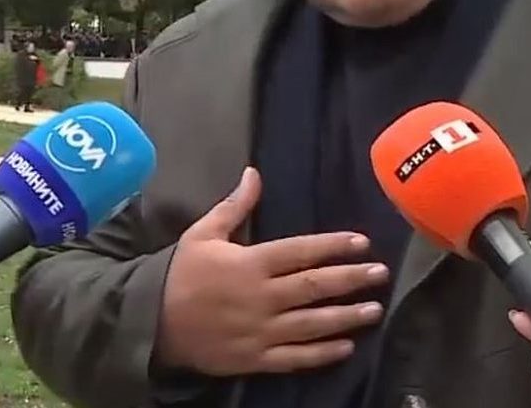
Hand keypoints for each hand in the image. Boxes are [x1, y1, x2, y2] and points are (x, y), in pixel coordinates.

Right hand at [155, 167, 389, 375]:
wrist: (150, 322)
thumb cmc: (181, 273)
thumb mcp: (204, 233)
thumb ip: (235, 206)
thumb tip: (253, 173)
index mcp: (251, 263)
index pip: (301, 251)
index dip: (334, 245)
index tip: (361, 242)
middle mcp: (261, 297)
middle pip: (315, 286)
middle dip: (351, 279)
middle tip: (380, 273)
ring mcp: (260, 330)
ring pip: (312, 324)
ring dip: (346, 316)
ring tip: (374, 309)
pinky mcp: (255, 358)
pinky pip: (294, 357)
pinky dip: (321, 354)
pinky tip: (346, 347)